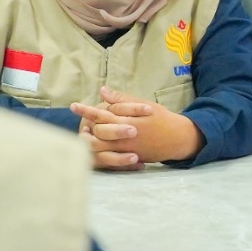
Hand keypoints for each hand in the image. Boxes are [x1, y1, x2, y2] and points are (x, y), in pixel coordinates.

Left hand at [71, 86, 204, 170]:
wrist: (178, 139)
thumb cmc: (161, 118)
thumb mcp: (143, 105)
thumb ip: (122, 100)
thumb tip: (103, 91)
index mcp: (127, 120)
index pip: (102, 114)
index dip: (86, 110)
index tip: (73, 106)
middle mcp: (125, 136)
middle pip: (99, 132)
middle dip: (86, 127)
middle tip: (77, 124)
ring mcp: (127, 149)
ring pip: (102, 148)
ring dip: (89, 143)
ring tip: (80, 136)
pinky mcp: (130, 159)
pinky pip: (110, 159)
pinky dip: (100, 154)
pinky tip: (93, 149)